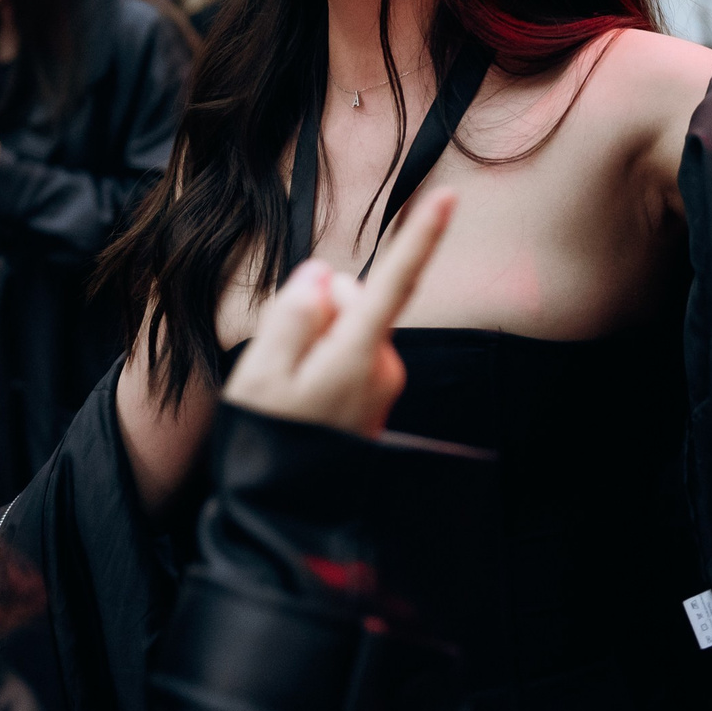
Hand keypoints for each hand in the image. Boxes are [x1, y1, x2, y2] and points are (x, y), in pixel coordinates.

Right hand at [224, 190, 455, 436]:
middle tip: (278, 362)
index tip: (448, 197)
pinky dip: (323, 361)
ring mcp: (382, 384)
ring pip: (346, 328)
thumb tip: (322, 274)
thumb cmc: (271, 442)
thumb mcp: (263, 372)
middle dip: (316, 311)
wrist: (289, 513)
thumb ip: (294, 314)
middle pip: (350, 299)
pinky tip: (302, 401)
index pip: (394, 283)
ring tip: (288, 390)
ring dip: (316, 342)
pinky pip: (346, 354)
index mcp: (360, 355)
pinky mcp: (376, 397)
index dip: (420, 238)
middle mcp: (384, 365)